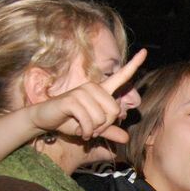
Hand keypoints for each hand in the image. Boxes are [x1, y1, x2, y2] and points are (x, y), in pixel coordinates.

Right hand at [28, 48, 146, 143]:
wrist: (45, 120)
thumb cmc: (70, 121)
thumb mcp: (93, 128)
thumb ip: (109, 131)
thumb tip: (126, 138)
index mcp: (102, 91)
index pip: (121, 76)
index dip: (134, 64)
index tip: (145, 52)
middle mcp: (93, 87)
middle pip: (115, 111)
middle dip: (104, 126)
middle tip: (91, 128)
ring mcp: (82, 92)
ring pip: (102, 118)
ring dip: (93, 129)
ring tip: (83, 128)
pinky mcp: (72, 100)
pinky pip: (89, 121)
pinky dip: (86, 131)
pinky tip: (79, 131)